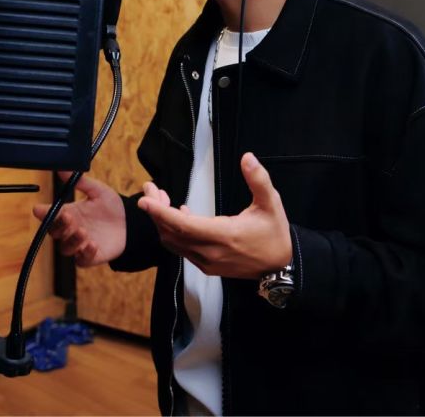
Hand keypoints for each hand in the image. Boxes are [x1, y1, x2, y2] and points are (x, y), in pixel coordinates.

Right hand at [32, 172, 125, 266]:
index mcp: (68, 213)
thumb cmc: (110, 207)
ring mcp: (79, 244)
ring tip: (82, 231)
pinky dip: (86, 253)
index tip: (40, 209)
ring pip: (66, 248)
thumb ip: (81, 182)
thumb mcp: (97, 191)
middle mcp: (70, 230)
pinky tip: (93, 244)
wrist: (130, 223)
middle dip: (59, 225)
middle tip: (68, 217)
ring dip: (72, 240)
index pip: (50, 215)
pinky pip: (82, 259)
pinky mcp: (90, 257)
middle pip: (54, 232)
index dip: (43, 213)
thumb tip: (62, 168)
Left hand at [136, 152, 291, 278]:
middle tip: (150, 189)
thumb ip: (258, 179)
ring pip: (173, 243)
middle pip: (172, 233)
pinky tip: (179, 214)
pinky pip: (182, 249)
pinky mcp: (206, 266)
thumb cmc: (274, 234)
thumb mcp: (271, 203)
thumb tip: (248, 158)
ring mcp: (206, 262)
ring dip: (163, 222)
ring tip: (160, 199)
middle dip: (156, 211)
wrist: (280, 267)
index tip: (144, 200)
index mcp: (224, 236)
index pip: (183, 225)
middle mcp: (210, 252)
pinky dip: (173, 232)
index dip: (161, 213)